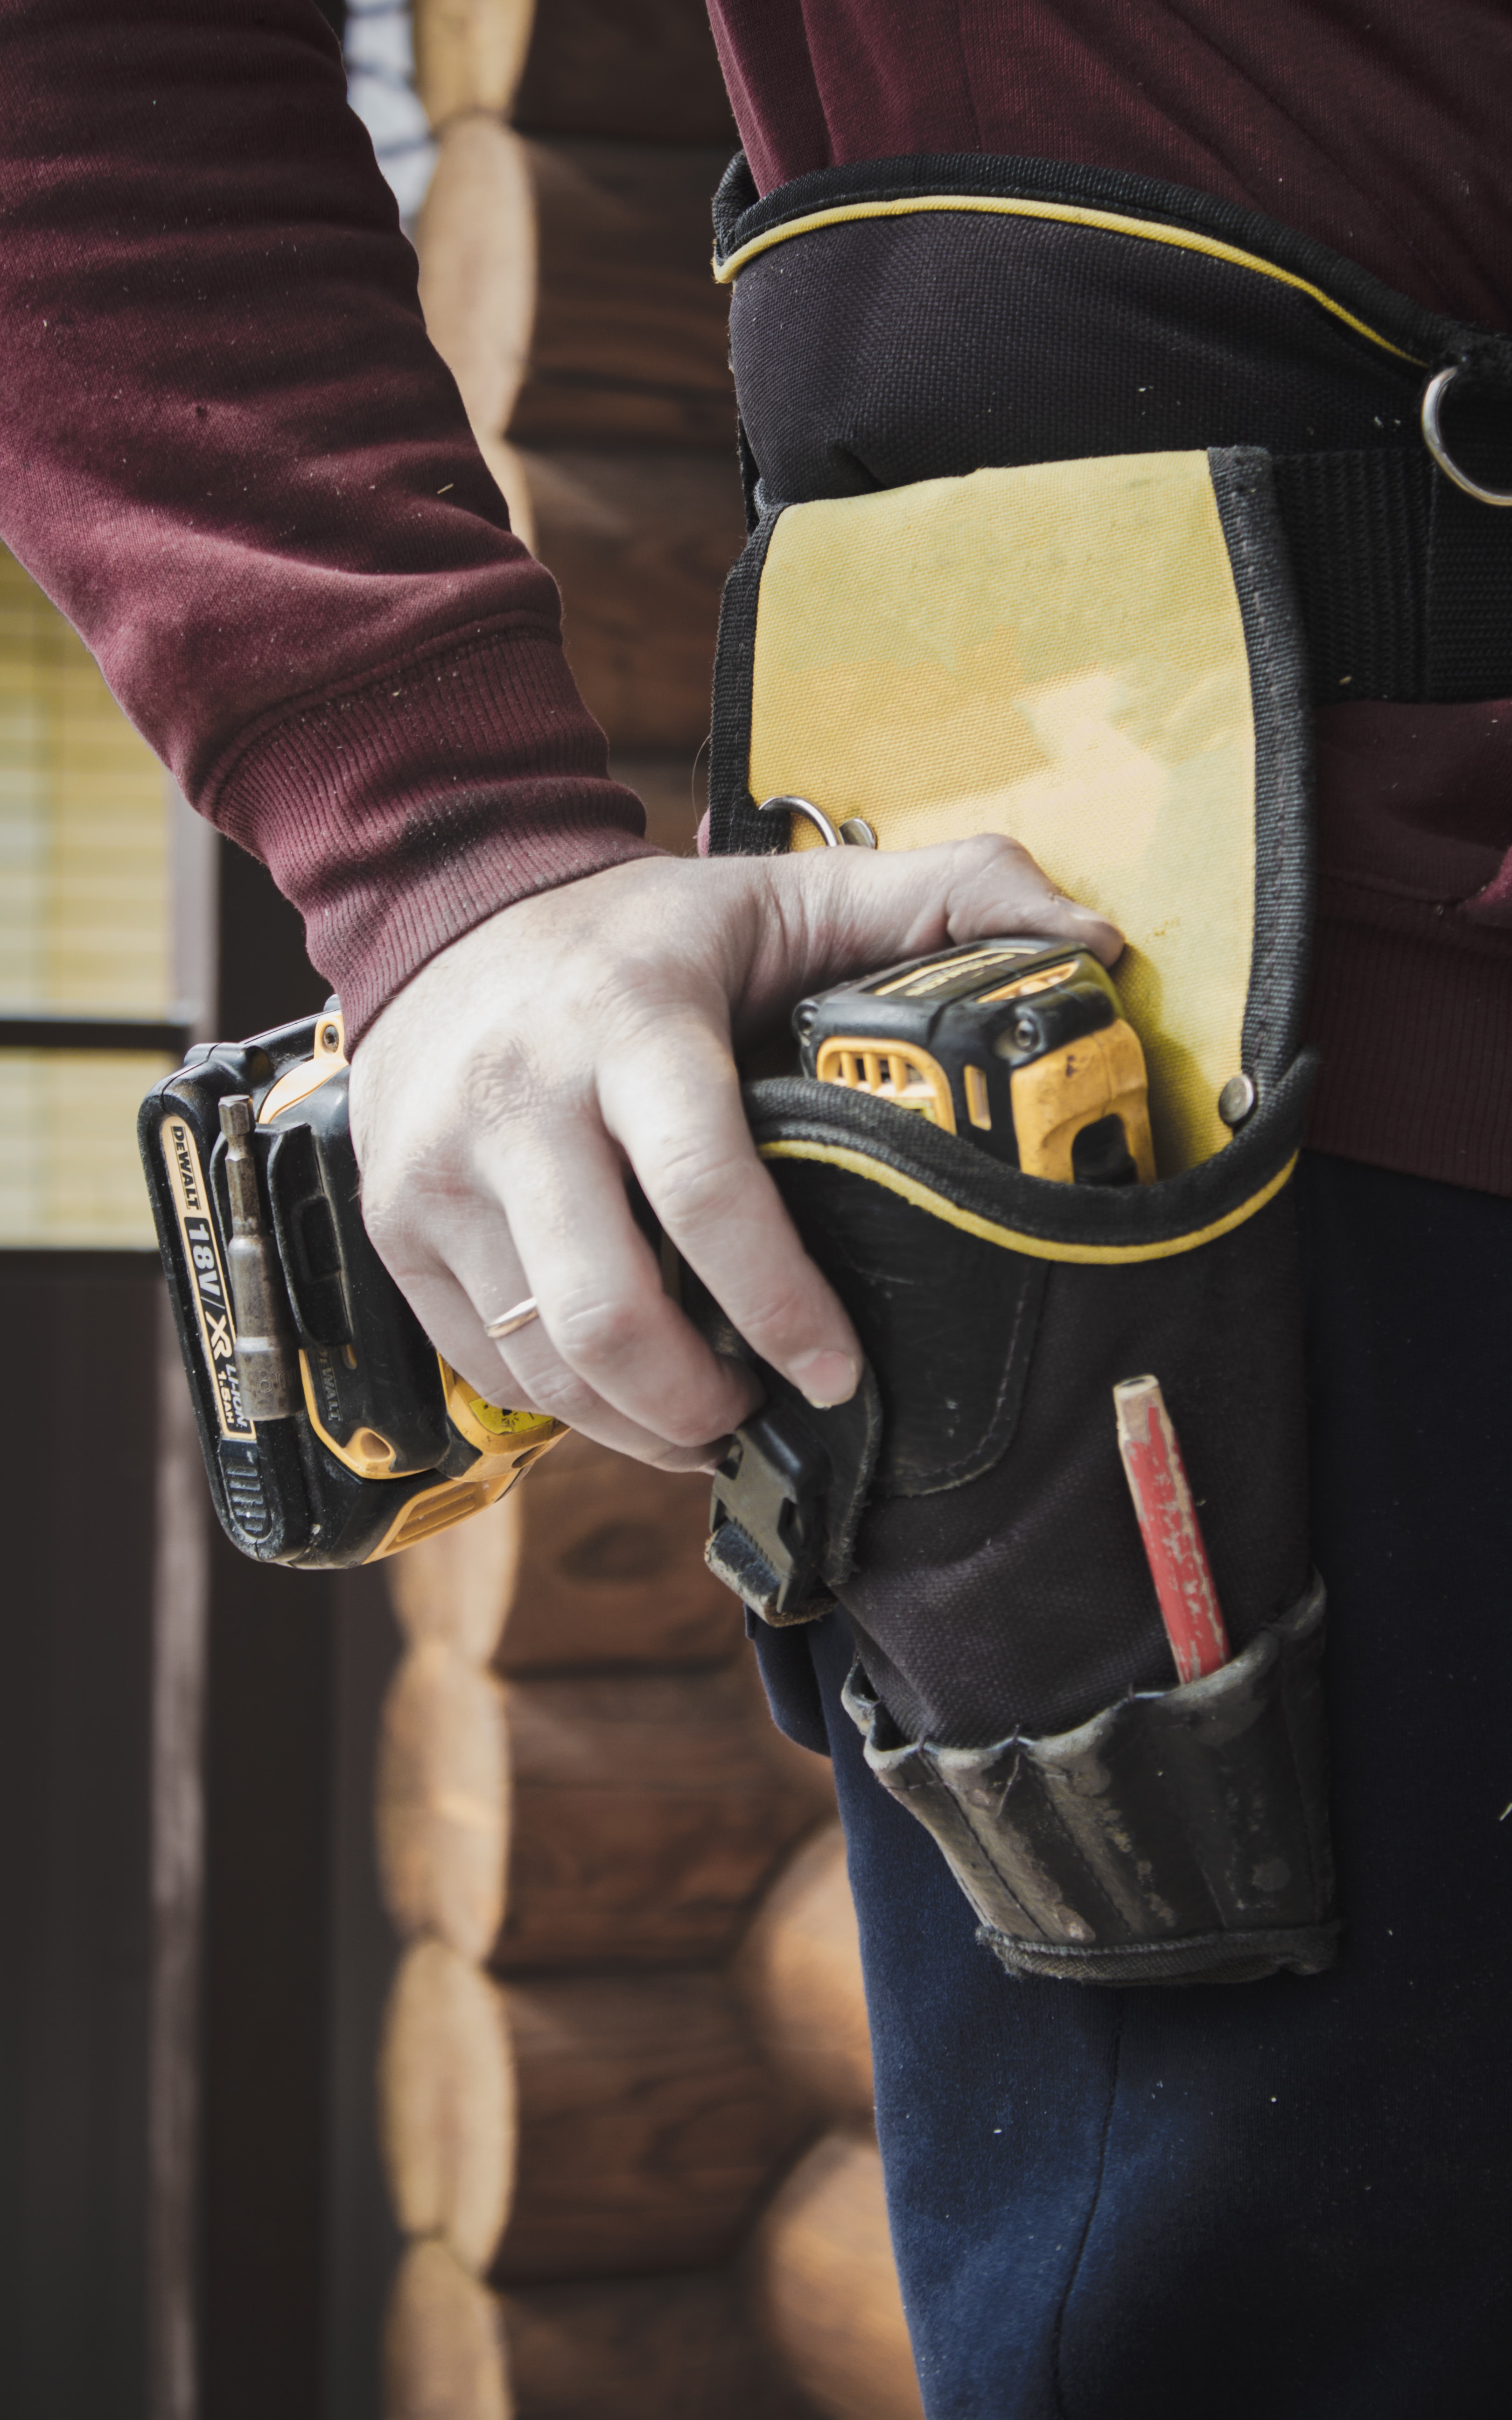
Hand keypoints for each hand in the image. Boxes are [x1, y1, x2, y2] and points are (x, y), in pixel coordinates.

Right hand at [348, 839, 1121, 1470]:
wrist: (443, 907)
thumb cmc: (640, 930)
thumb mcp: (785, 892)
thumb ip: (940, 898)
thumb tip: (1091, 941)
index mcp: (628, 1024)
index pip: (707, 1193)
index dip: (784, 1308)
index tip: (840, 1375)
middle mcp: (517, 1102)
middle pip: (607, 1316)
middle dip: (701, 1404)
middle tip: (766, 1413)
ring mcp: (439, 1175)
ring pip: (543, 1366)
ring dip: (637, 1426)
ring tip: (708, 1418)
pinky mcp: (395, 1226)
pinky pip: (486, 1368)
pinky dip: (566, 1407)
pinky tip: (627, 1393)